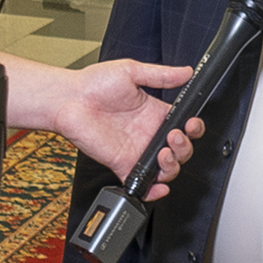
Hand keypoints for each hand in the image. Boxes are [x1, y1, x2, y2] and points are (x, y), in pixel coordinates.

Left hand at [57, 59, 203, 193]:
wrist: (69, 99)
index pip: (184, 126)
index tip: (191, 123)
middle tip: (174, 136)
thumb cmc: (93, 84)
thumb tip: (186, 72)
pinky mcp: (123, 164)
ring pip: (167, 169)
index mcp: (154, 114)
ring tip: (165, 153)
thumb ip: (161, 74)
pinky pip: (143, 185)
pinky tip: (159, 185)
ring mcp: (137, 151)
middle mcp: (149, 134)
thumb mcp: (131, 71)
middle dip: (184, 147)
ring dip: (174, 165)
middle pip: (180, 150)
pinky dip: (154, 191)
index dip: (193, 128)